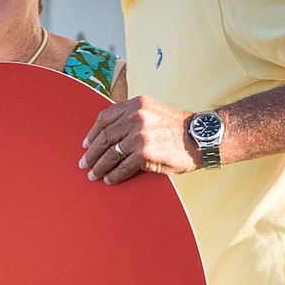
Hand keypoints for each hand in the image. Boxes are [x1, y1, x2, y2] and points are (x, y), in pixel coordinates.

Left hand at [80, 95, 198, 183]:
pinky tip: (109, 180)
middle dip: (91, 153)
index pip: (104, 118)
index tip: (86, 144)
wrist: (200, 137)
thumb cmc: (177, 128)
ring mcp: (140, 135)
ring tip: (93, 175)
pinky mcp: (145, 153)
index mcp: (135, 104)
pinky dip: (114, 175)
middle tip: (84, 163)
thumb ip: (133, 116)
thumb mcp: (152, 111)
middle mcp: (135, 117)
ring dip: (99, 166)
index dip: (92, 133)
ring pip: (111, 154)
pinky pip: (123, 167)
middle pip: (104, 137)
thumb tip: (110, 133)